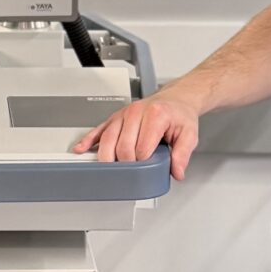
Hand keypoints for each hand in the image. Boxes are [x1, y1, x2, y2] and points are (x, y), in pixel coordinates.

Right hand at [72, 92, 203, 181]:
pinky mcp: (115, 118)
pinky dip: (88, 140)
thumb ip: (183, 154)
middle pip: (122, 146)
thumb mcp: (189, 134)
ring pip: (107, 139)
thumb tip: (176, 171)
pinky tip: (81, 149)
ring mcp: (123, 115)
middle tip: (134, 170)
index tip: (147, 168)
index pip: (141, 147)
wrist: (175, 100)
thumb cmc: (179, 115)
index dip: (143, 163)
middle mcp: (136, 112)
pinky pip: (99, 129)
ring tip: (111, 169)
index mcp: (155, 115)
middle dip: (126, 163)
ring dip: (107, 157)